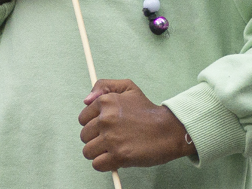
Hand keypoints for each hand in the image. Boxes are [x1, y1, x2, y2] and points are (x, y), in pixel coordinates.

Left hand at [78, 79, 194, 171]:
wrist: (168, 130)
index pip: (83, 118)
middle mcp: (106, 119)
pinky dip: (105, 164)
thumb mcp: (128, 87)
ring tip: (113, 148)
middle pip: (84, 136)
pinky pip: (97, 164)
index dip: (93, 124)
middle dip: (96, 138)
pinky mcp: (118, 156)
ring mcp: (111, 138)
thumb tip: (85, 101)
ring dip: (99, 153)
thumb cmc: (147, 111)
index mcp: (106, 102)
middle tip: (112, 138)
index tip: (105, 126)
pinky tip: (116, 158)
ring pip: (88, 151)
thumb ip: (104, 86)